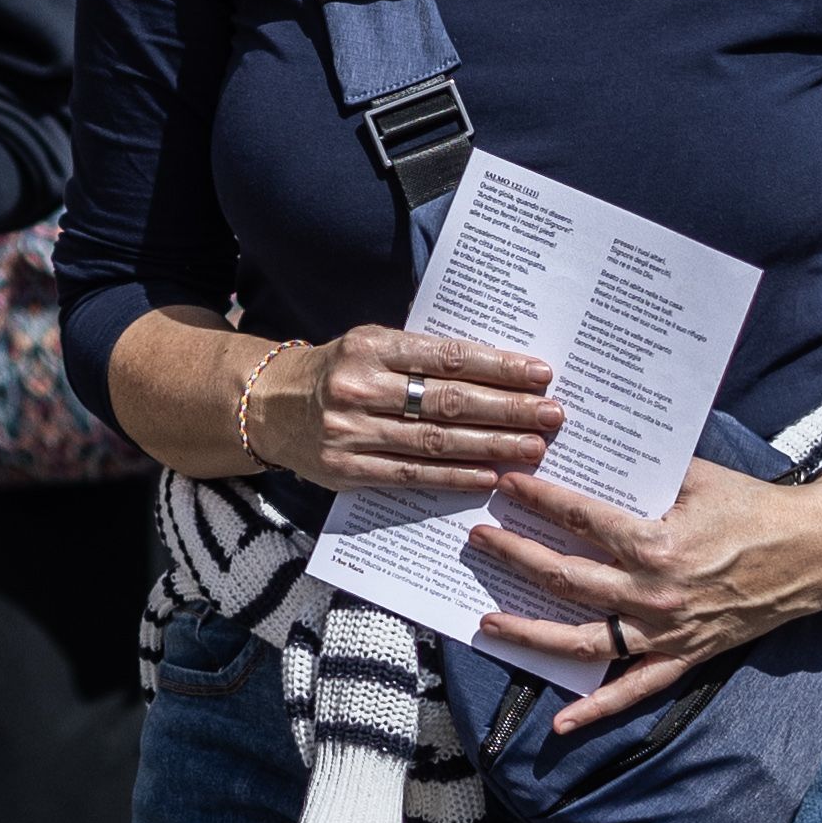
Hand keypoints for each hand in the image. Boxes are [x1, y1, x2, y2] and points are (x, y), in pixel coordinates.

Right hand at [240, 326, 565, 500]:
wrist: (269, 405)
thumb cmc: (338, 370)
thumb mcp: (371, 345)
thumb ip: (422, 355)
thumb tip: (496, 371)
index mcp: (370, 346)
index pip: (447, 357)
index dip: (497, 367)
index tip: (540, 374)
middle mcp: (360, 387)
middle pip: (449, 401)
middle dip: (507, 408)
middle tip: (552, 413)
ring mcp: (352, 432)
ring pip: (436, 442)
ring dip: (492, 445)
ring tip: (534, 446)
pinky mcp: (348, 469)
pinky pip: (412, 475)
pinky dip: (456, 477)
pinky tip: (491, 475)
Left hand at [466, 454, 821, 733]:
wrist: (814, 552)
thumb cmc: (754, 507)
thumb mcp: (697, 476)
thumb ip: (645, 472)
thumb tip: (591, 452)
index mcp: (655, 543)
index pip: (579, 520)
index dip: (537, 500)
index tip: (503, 484)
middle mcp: (654, 593)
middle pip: (566, 579)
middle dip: (515, 558)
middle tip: (479, 541)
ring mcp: (667, 632)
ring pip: (584, 641)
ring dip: (531, 634)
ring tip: (488, 624)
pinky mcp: (685, 657)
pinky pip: (634, 690)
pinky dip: (596, 711)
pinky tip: (560, 724)